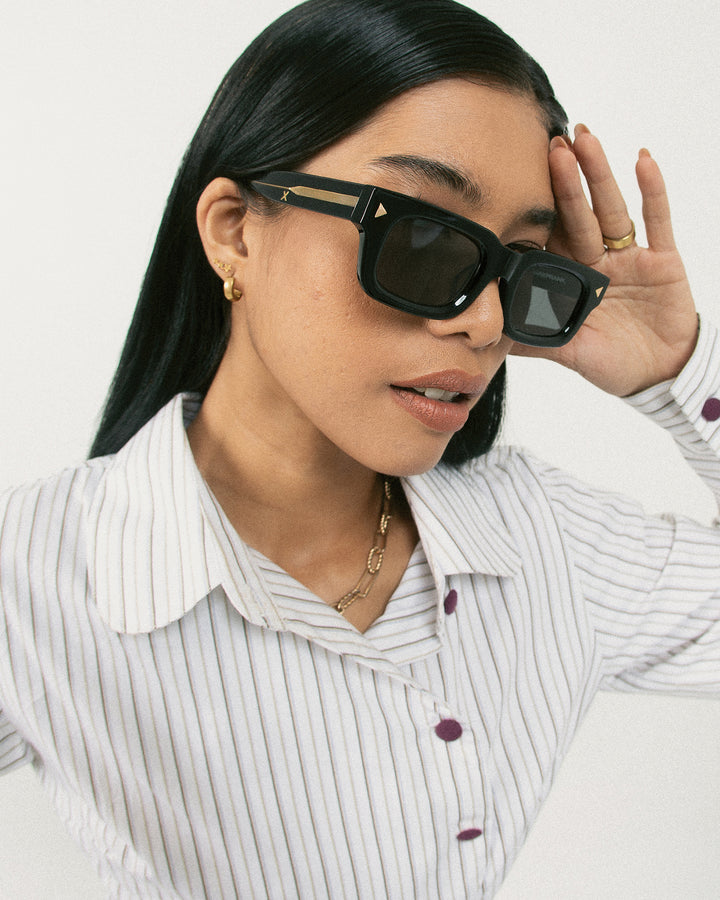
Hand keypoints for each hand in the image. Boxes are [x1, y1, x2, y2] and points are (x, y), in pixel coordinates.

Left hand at [511, 125, 697, 396]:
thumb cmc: (612, 363)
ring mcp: (629, 257)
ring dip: (599, 174)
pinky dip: (652, 191)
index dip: (537, 211)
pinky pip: (657, 220)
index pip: (550, 238)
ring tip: (585, 138)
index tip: (516, 181)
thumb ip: (532, 336)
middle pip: (578, 214)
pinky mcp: (662, 260)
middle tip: (549, 144)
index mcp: (571, 278)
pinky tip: (642, 159)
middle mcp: (597, 261)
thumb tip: (489, 333)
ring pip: (611, 209)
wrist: (659, 375)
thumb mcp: (566, 350)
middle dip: (565, 180)